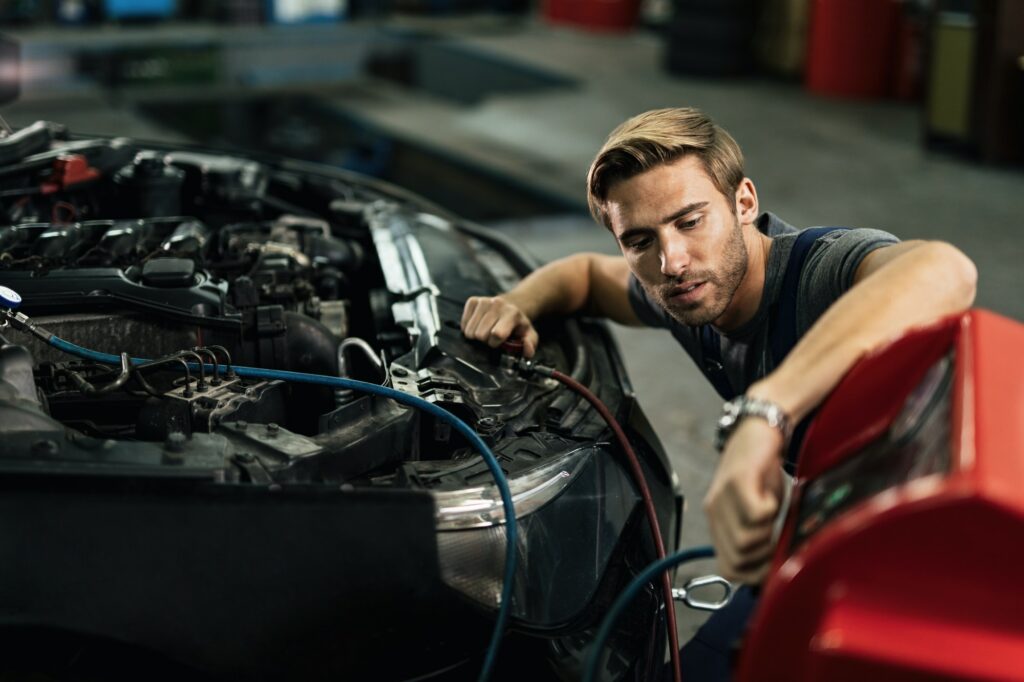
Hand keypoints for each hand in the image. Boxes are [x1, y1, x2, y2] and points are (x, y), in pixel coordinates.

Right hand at [461, 295, 538, 357]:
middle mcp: (497, 304)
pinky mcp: (473, 301)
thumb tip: (528, 351)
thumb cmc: (517, 324)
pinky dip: (469, 328)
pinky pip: (464, 324)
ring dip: (477, 335)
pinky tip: (479, 325)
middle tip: (492, 336)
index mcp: (512, 313)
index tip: (499, 342)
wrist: (510, 306)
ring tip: (486, 330)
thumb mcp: (528, 335)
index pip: (496, 334)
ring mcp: (484, 301)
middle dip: (485, 340)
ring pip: (470, 331)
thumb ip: (530, 345)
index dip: (495, 343)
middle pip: (480, 334)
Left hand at [703, 418, 785, 583]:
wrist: (760, 428)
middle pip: (736, 561)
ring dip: (768, 534)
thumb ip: (760, 537)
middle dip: (763, 558)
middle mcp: (715, 511)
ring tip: (773, 512)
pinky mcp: (738, 480)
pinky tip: (772, 498)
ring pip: (744, 541)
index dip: (754, 575)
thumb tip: (773, 572)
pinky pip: (755, 514)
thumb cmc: (763, 472)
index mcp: (718, 522)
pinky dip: (770, 512)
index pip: (729, 569)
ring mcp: (723, 496)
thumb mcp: (760, 511)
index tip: (775, 564)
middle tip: (777, 535)